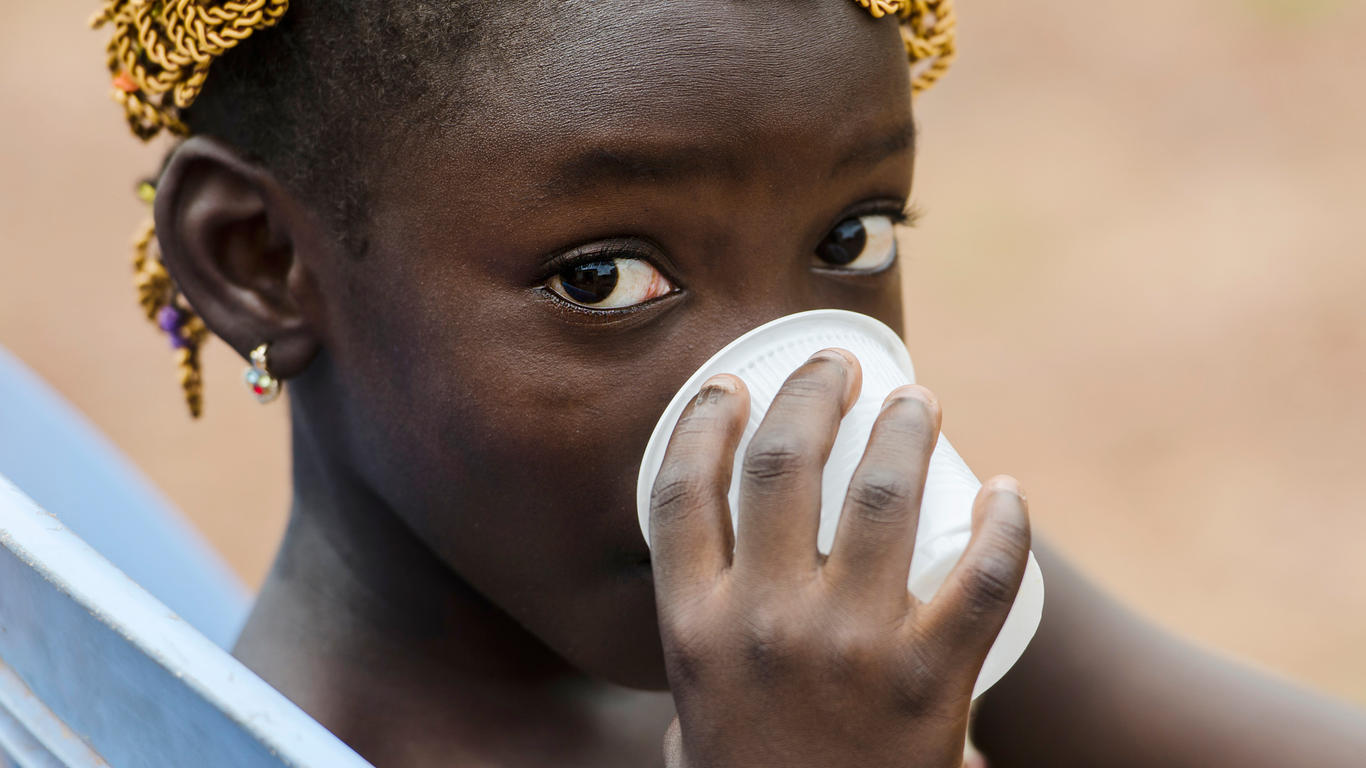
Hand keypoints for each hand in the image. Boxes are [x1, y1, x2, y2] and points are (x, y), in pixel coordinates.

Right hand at [650, 348, 1030, 767]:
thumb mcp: (689, 728)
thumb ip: (698, 662)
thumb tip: (714, 605)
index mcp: (694, 629)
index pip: (684, 490)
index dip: (706, 419)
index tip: (733, 383)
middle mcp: (763, 625)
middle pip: (782, 465)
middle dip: (812, 393)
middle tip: (839, 367)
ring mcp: (850, 649)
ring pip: (879, 495)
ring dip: (902, 429)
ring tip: (917, 400)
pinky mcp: (931, 682)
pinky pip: (979, 575)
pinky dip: (1001, 523)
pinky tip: (1003, 491)